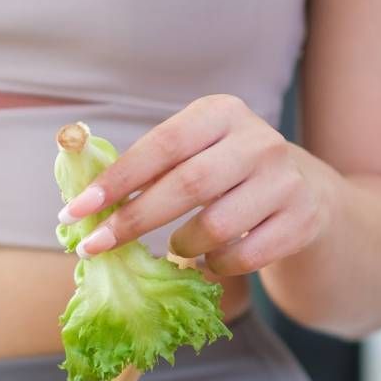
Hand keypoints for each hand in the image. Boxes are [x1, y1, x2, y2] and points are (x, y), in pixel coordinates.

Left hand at [59, 95, 328, 275]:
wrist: (305, 193)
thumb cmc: (225, 176)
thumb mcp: (194, 154)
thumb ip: (148, 170)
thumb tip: (83, 207)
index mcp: (220, 114)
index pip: (161, 146)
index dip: (115, 181)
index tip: (74, 211)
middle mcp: (258, 141)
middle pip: (186, 186)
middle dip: (132, 221)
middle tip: (93, 247)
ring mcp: (286, 180)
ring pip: (215, 227)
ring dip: (181, 246)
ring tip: (176, 246)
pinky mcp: (302, 220)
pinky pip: (243, 257)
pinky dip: (215, 266)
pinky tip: (209, 261)